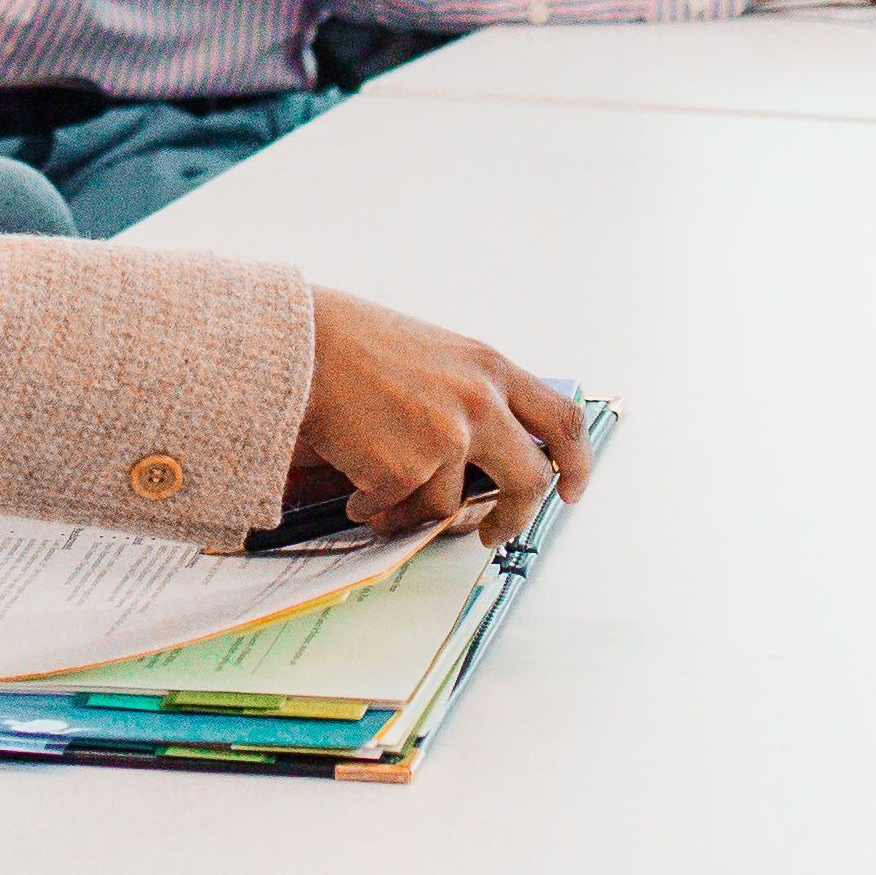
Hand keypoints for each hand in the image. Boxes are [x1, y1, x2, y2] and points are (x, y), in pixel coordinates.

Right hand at [296, 288, 589, 545]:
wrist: (298, 343)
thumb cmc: (351, 342)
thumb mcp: (433, 353)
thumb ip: (469, 393)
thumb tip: (486, 456)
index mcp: (489, 368)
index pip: (561, 419)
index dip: (577, 461)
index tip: (571, 489)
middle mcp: (479, 403)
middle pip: (530, 479)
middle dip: (515, 517)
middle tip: (492, 533)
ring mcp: (447, 439)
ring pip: (449, 505)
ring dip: (412, 508)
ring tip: (376, 485)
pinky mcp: (407, 469)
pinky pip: (398, 511)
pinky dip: (374, 507)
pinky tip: (354, 484)